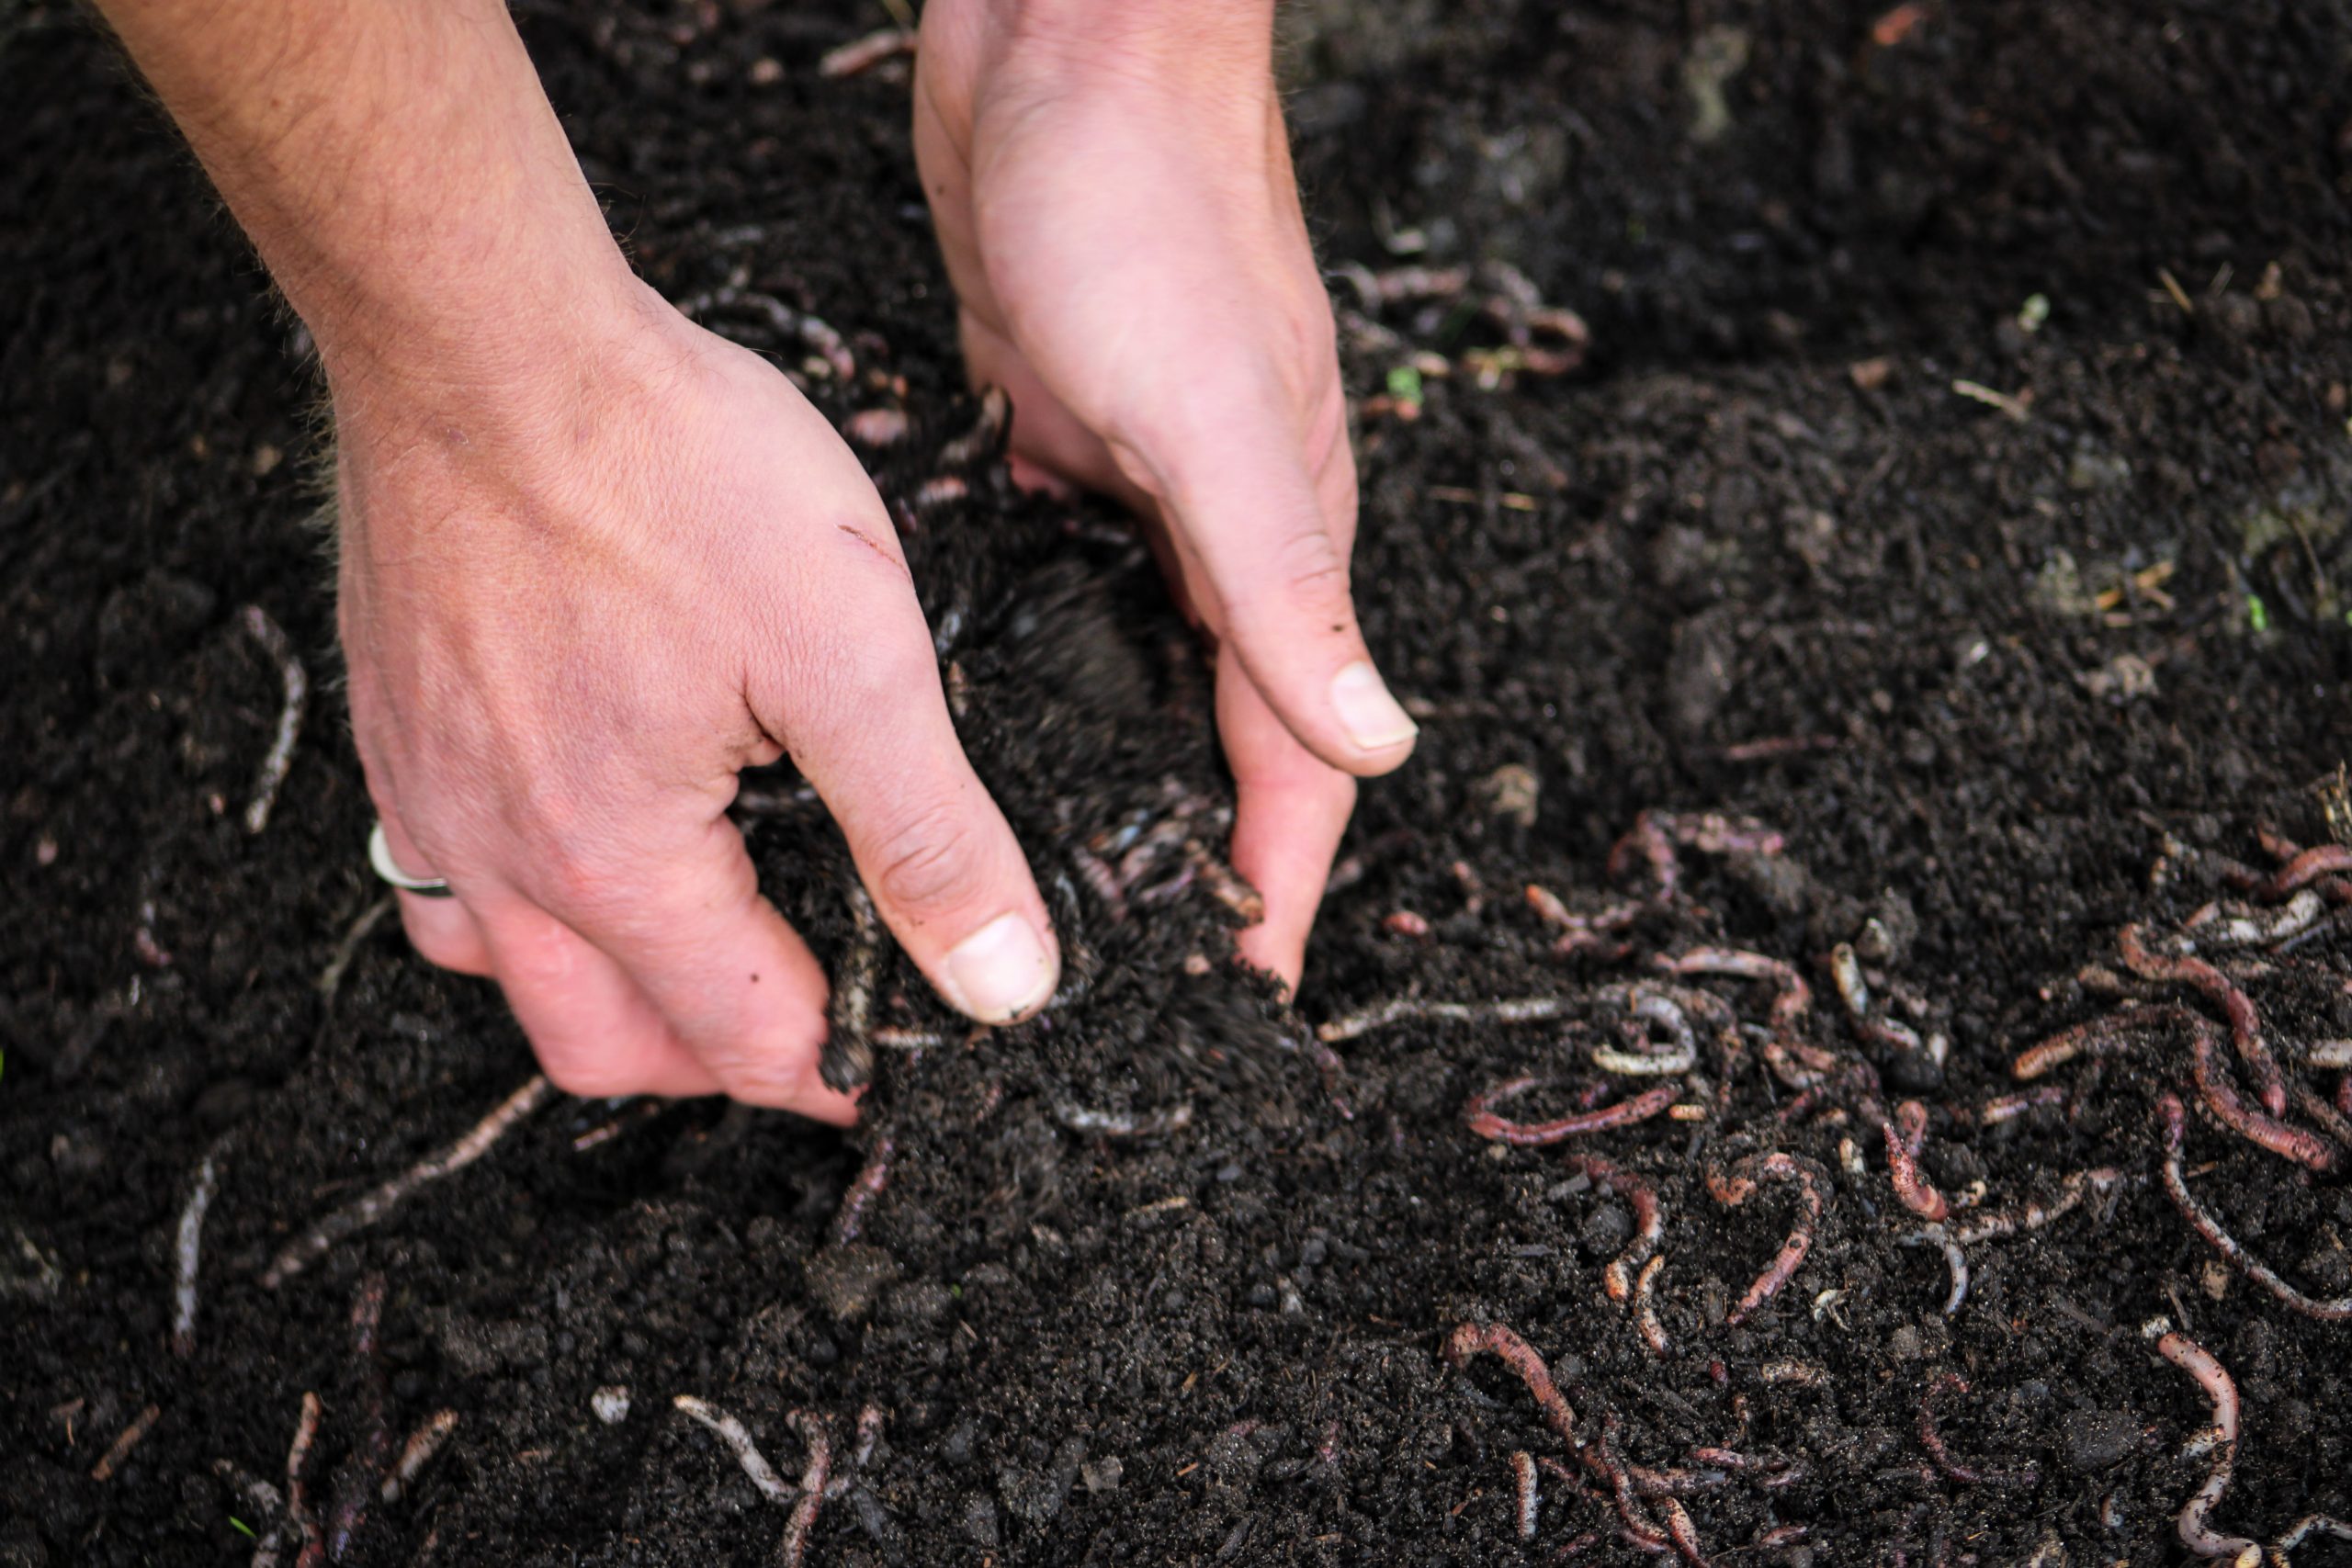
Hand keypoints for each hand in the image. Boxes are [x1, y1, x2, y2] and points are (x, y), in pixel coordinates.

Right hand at [337, 282, 1058, 1118]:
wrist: (487, 329)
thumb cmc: (671, 469)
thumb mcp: (853, 655)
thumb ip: (931, 833)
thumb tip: (1001, 982)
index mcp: (616, 866)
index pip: (745, 1041)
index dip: (844, 1068)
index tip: (908, 1057)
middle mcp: (497, 860)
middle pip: (611, 1046)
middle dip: (727, 1058)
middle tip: (822, 1018)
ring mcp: (429, 794)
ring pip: (510, 972)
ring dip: (617, 994)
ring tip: (713, 948)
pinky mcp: (400, 722)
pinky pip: (450, 875)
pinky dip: (533, 902)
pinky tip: (597, 836)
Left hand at [915, 0, 1415, 989]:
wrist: (1068, 47)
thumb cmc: (1148, 209)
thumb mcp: (1214, 417)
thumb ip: (1282, 585)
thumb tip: (1376, 740)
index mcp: (1285, 542)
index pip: (1297, 757)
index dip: (1272, 883)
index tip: (1242, 997)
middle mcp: (1223, 537)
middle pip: (1220, 736)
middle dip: (1195, 853)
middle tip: (1129, 972)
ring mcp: (1140, 497)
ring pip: (1135, 675)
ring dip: (1113, 773)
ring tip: (1051, 882)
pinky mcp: (1058, 447)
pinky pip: (1058, 596)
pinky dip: (1035, 671)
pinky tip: (971, 719)